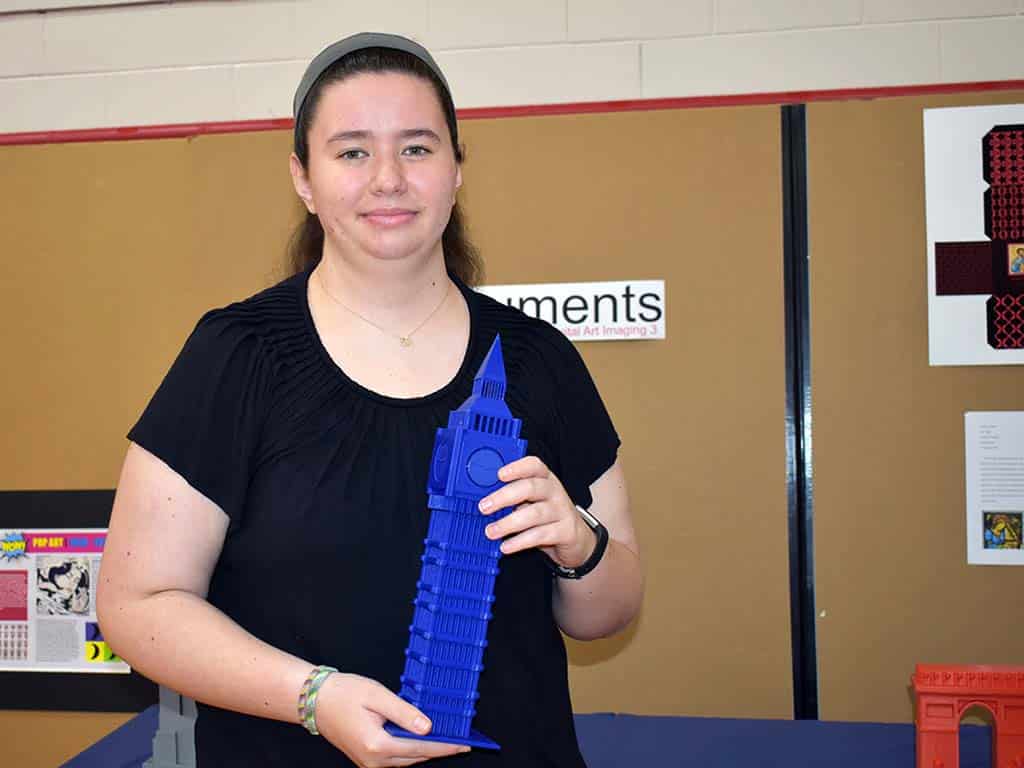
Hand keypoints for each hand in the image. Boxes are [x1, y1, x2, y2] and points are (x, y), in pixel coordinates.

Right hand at [314, 672, 469, 766]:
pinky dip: (411, 750)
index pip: (420, 748)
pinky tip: (421, 738)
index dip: (446, 745)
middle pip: (416, 757)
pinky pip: (395, 758)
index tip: (465, 743)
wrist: (315, 700)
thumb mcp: (377, 695)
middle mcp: (373, 760)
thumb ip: (404, 712)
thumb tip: (427, 727)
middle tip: (462, 739)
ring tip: (447, 738)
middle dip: (440, 749)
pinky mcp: (366, 759)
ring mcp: (368, 763)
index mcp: (377, 744)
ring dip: (426, 750)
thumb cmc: (344, 693)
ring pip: (406, 760)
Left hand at [478, 456, 595, 568]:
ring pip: (534, 513)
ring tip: (490, 531)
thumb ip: (514, 497)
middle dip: (504, 497)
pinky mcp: (565, 531)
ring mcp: (562, 511)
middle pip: (530, 488)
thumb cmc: (548, 517)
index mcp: (545, 479)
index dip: (517, 468)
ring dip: (508, 523)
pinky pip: (540, 535)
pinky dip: (520, 541)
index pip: (534, 465)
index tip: (499, 474)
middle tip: (483, 507)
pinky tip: (506, 546)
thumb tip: (485, 500)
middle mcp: (554, 491)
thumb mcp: (533, 501)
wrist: (576, 539)